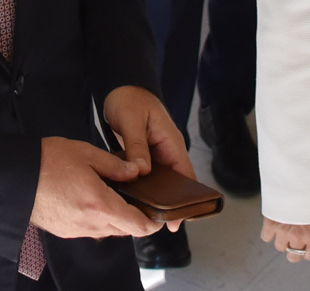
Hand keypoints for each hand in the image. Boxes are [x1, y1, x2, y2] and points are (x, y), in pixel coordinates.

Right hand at [29, 136, 160, 239]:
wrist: (13, 176)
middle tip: (137, 195)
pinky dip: (98, 218)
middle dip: (135, 217)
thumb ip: (116, 166)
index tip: (158, 211)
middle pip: (125, 230)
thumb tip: (136, 172)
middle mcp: (90, 224)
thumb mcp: (88, 154)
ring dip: (116, 217)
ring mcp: (76, 230)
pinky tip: (93, 198)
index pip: (139, 225)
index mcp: (100, 204)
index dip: (153, 221)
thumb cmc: (47, 161)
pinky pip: (90, 230)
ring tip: (114, 193)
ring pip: (108, 231)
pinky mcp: (64, 231)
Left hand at [103, 85, 194, 231]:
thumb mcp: (132, 121)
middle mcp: (167, 149)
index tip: (179, 218)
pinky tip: (134, 199)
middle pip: (175, 181)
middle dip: (169, 202)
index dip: (186, 197)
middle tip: (157, 224)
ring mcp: (156, 153)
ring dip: (155, 196)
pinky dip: (144, 187)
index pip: (185, 173)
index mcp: (170, 141)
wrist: (123, 86)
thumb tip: (142, 172)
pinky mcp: (145, 154)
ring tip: (144, 217)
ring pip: (161, 180)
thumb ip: (137, 146)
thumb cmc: (130, 99)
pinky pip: (149, 175)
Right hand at [262, 218, 309, 261]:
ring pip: (279, 246)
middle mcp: (298, 236)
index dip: (308, 251)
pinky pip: (266, 237)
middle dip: (294, 248)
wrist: (302, 177)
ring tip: (287, 226)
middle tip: (295, 238)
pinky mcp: (270, 222)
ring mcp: (283, 230)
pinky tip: (276, 223)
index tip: (307, 245)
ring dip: (282, 239)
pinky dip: (269, 232)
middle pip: (293, 256)